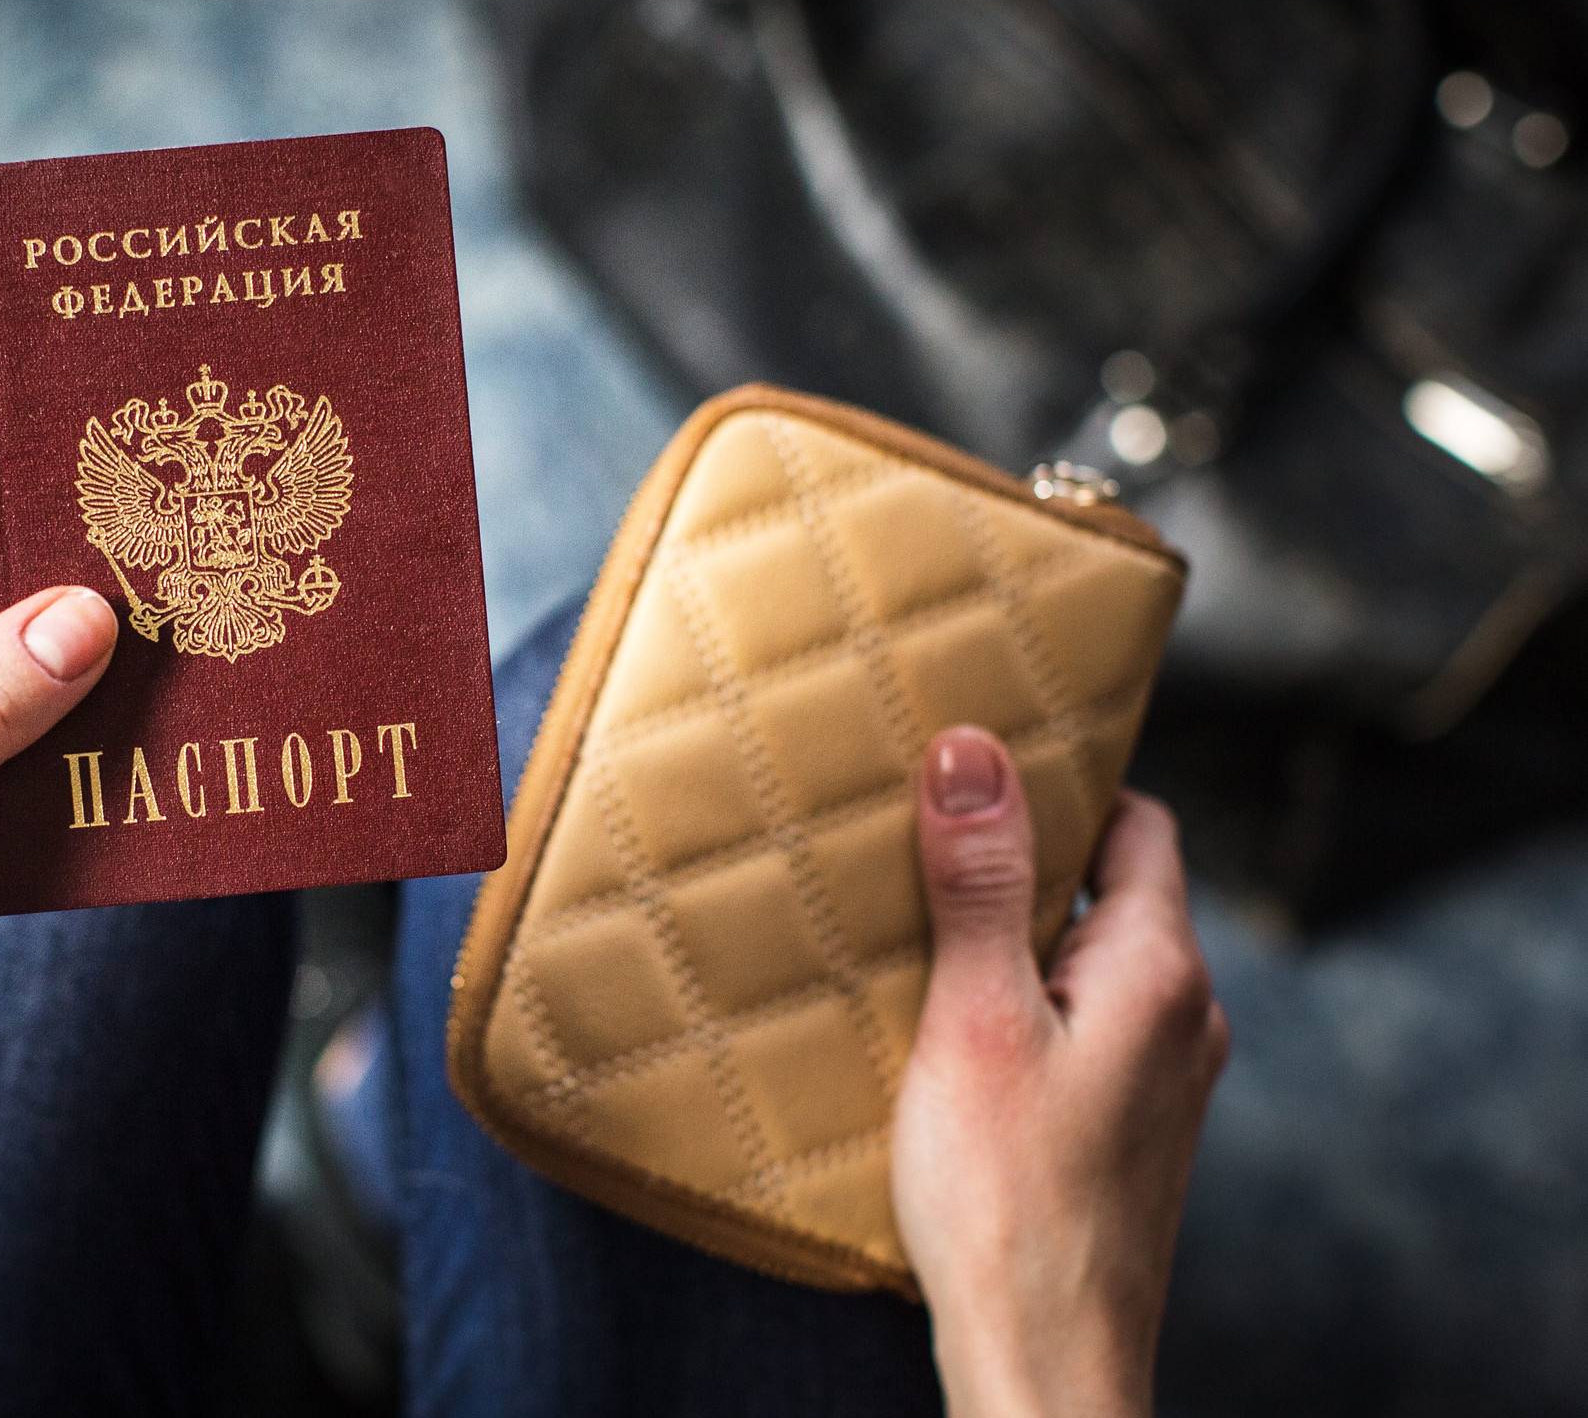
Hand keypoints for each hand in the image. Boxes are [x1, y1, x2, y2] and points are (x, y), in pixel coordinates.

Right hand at [892, 727, 1228, 1417]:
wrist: (1045, 1360)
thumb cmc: (1008, 1201)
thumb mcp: (975, 1018)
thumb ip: (979, 883)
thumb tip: (974, 751)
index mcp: (1160, 970)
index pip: (1137, 821)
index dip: (1063, 780)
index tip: (977, 764)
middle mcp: (1184, 1016)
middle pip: (1113, 888)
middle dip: (1024, 856)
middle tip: (925, 834)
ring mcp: (1164, 1079)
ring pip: (1093, 961)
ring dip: (1018, 936)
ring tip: (923, 927)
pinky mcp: (1129, 1129)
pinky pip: (1083, 1025)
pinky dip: (1025, 1001)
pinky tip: (950, 1026)